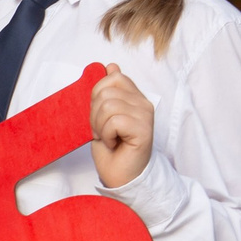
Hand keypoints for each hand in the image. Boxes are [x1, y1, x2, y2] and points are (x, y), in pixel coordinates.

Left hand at [89, 63, 154, 188]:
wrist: (119, 175)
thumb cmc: (111, 147)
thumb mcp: (102, 115)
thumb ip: (107, 91)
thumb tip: (111, 65)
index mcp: (134, 96)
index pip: (112, 77)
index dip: (97, 96)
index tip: (100, 117)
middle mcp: (144, 103)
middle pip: (105, 92)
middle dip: (95, 114)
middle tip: (103, 132)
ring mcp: (146, 115)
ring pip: (108, 106)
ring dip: (100, 126)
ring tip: (109, 138)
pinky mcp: (144, 130)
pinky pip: (114, 121)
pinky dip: (106, 135)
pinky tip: (114, 143)